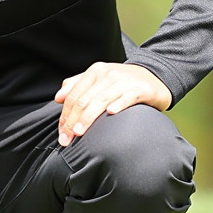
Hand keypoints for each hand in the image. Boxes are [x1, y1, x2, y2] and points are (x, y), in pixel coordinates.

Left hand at [53, 62, 172, 146]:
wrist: (154, 76)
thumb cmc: (122, 82)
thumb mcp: (99, 79)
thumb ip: (78, 85)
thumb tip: (58, 97)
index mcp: (95, 72)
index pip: (74, 96)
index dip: (65, 116)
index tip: (62, 134)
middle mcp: (107, 75)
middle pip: (84, 100)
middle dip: (72, 121)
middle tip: (66, 140)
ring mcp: (124, 81)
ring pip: (101, 100)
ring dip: (88, 118)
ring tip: (79, 133)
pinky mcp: (140, 89)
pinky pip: (127, 97)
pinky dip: (119, 104)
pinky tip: (111, 113)